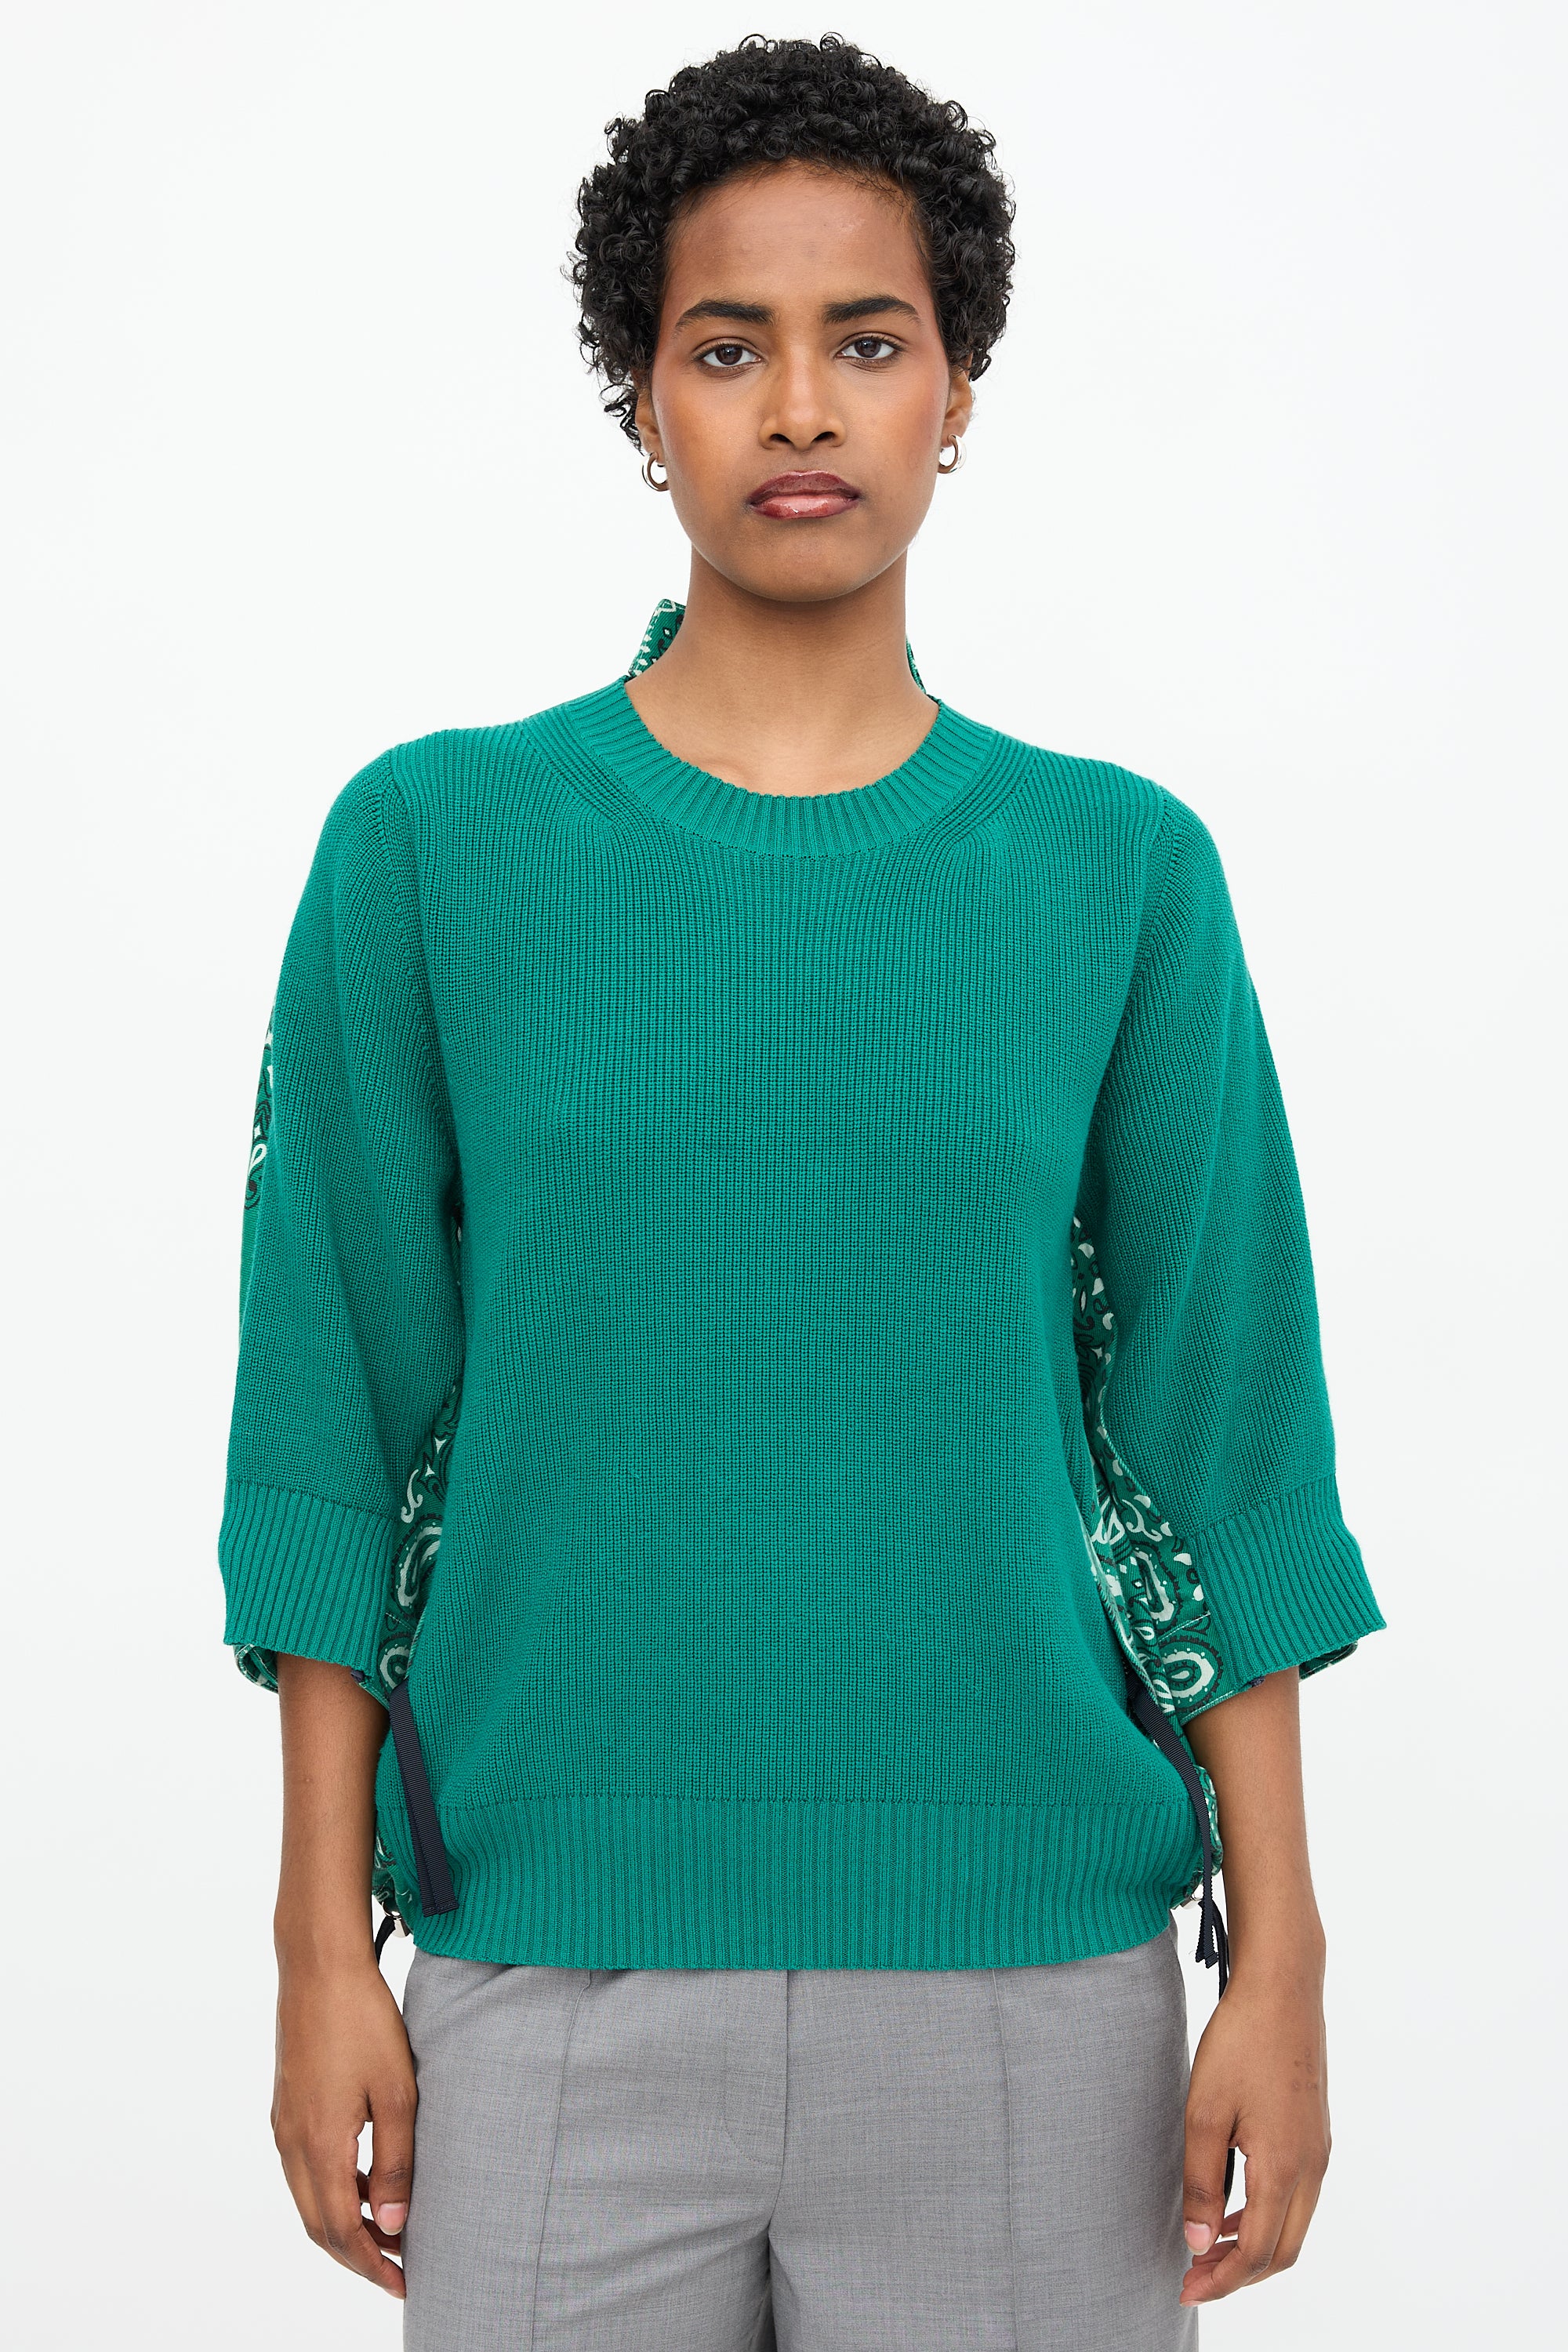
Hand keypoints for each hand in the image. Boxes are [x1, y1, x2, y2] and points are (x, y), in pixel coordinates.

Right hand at [271, 1948, 416, 2297]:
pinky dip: (333, 2191)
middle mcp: (292, 2143)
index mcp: (320, 2145)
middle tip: (397, 2270)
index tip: (403, 2282)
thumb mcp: (395, 2092)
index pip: (341, 2231)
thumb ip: (395, 2161)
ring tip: (388, 2232)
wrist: (319, 1966)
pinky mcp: (287, 2106)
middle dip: (357, 2255)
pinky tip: (365, 2182)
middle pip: (318, 2225)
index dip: (371, 2264)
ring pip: (309, 2199)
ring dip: (344, 2224)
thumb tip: (393, 2224)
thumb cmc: (363, 2020)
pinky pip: (305, 2169)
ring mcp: (285, 2123)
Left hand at [1179, 1950, 1330, 2305]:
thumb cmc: (1241, 2042)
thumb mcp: (1205, 2113)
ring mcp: (1318, 2150)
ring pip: (1293, 2225)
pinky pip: (1296, 2196)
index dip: (1221, 2280)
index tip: (1185, 2288)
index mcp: (1285, 2168)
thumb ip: (1201, 2183)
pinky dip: (1267, 2216)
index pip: (1258, 2252)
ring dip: (1254, 2246)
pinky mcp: (1315, 2132)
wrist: (1283, 1987)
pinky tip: (1233, 2205)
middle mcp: (1311, 2167)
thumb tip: (1199, 2244)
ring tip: (1208, 2247)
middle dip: (1240, 2273)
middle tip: (1195, 2277)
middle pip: (1283, 2251)